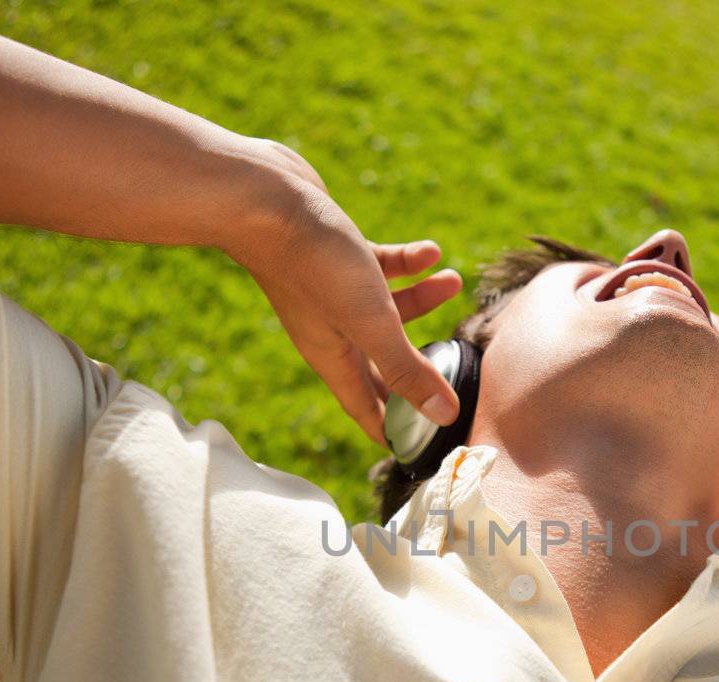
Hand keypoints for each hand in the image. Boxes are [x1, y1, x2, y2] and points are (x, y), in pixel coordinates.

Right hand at [223, 140, 462, 442]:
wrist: (264, 197)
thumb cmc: (314, 262)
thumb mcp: (372, 321)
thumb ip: (407, 368)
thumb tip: (444, 416)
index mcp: (336, 357)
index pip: (368, 409)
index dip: (395, 430)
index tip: (420, 447)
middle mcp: (333, 331)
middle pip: (385, 363)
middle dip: (419, 367)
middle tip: (455, 371)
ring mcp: (334, 294)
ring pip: (388, 310)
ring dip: (423, 299)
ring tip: (452, 280)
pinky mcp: (337, 256)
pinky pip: (380, 268)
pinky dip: (405, 262)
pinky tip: (429, 250)